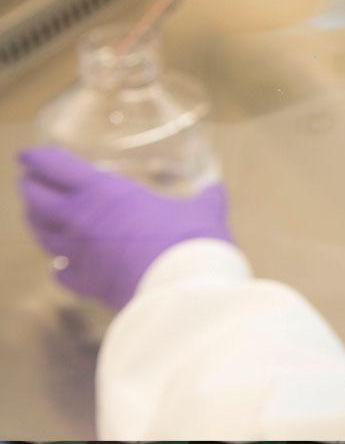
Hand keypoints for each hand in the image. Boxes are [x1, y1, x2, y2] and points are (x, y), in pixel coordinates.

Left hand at [18, 145, 233, 309]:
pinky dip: (58, 266)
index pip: (58, 168)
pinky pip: (61, 273)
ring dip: (36, 223)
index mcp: (104, 192)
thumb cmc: (188, 238)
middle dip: (30, 188)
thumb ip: (206, 200)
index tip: (28, 153)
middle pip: (38, 201)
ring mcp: (78, 255)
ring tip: (36, 215)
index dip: (39, 158)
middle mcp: (81, 220)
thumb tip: (216, 190)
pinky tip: (60, 266)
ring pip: (42, 235)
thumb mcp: (203, 212)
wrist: (181, 290)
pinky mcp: (85, 284)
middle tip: (28, 180)